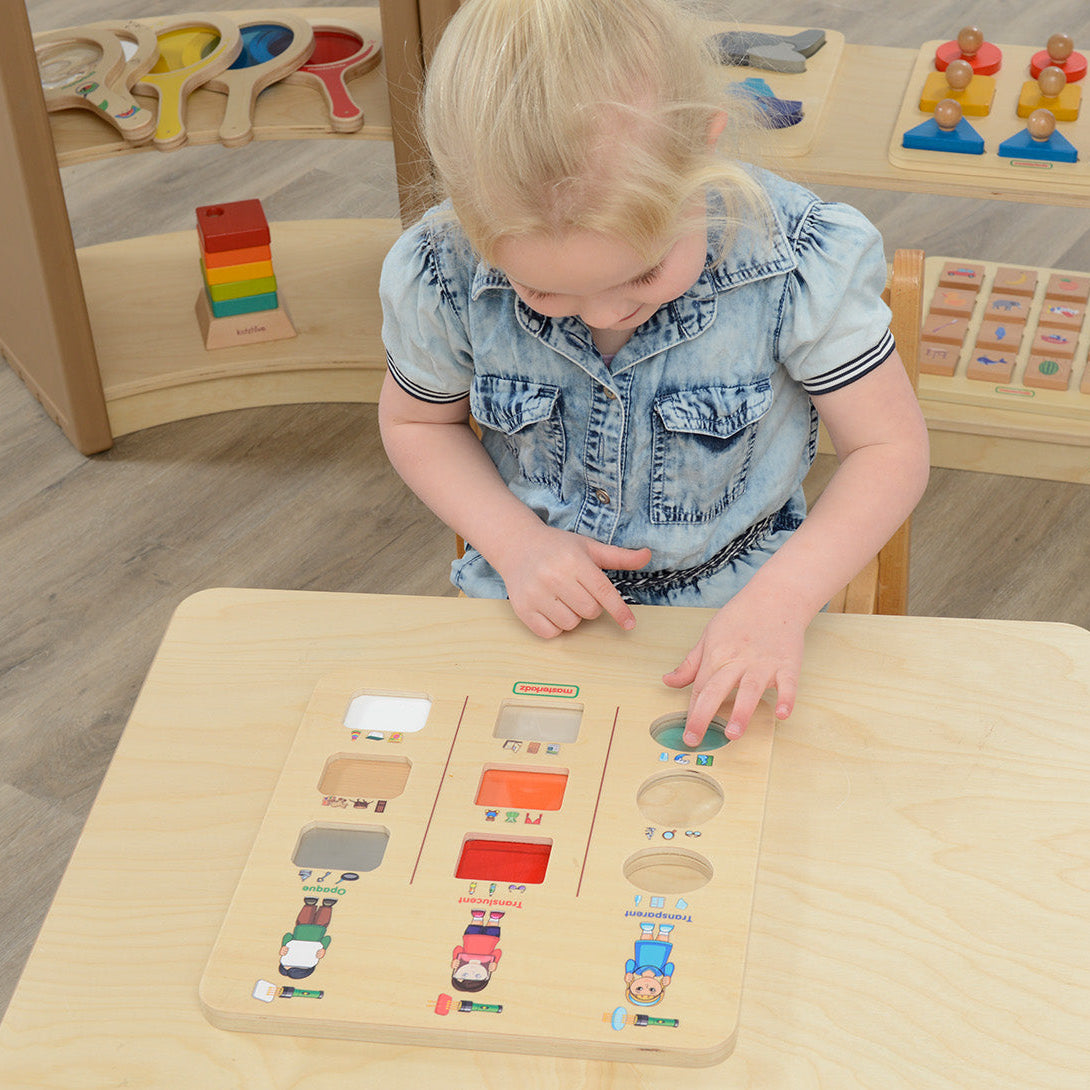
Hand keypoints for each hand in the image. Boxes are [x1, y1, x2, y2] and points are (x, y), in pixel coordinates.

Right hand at [493, 526, 650, 637]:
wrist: (516, 546)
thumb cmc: (558, 548)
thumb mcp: (588, 547)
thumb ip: (619, 556)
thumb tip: (648, 556)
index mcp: (573, 560)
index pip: (603, 592)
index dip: (619, 610)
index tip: (630, 624)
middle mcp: (553, 576)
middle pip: (589, 611)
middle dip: (591, 606)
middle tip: (579, 591)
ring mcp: (535, 594)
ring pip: (571, 624)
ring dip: (573, 616)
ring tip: (562, 598)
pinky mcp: (523, 609)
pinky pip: (550, 633)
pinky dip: (555, 626)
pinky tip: (550, 607)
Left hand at [662, 590, 804, 743]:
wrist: (776, 596)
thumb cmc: (740, 616)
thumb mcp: (709, 635)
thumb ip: (691, 664)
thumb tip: (668, 681)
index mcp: (716, 656)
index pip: (699, 688)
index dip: (691, 712)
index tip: (687, 734)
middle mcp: (737, 661)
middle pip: (716, 690)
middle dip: (703, 716)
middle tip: (695, 739)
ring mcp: (763, 663)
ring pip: (750, 690)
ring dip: (741, 712)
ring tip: (733, 733)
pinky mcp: (788, 664)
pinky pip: (788, 684)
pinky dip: (786, 698)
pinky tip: (782, 713)